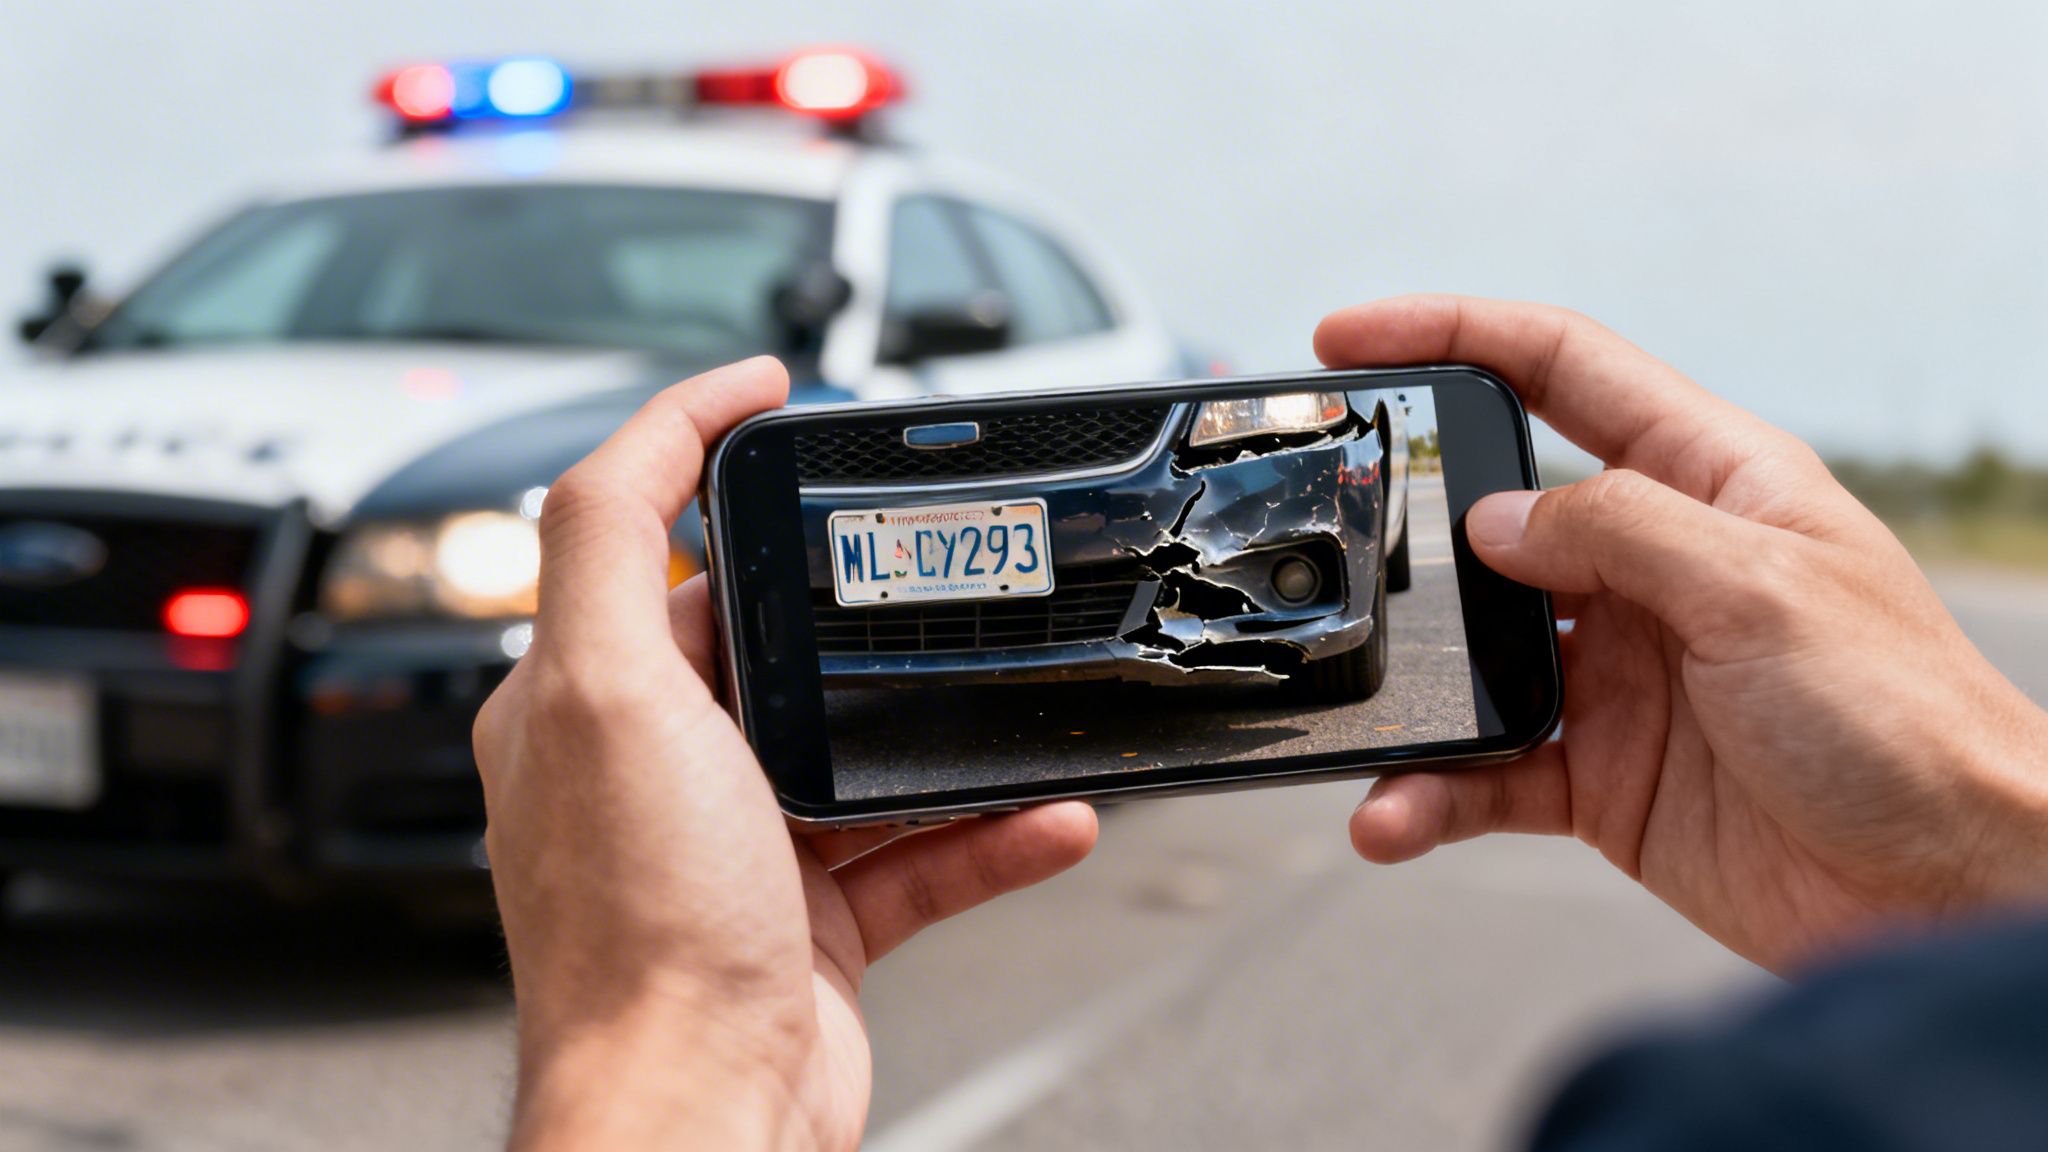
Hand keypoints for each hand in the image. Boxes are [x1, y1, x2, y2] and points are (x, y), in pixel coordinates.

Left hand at [471, 357, 1097, 1149]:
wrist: (703, 1118)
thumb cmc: (643, 932)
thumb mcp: (606, 695)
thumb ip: (607, 546)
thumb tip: (662, 430)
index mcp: (587, 701)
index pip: (636, 534)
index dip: (703, 445)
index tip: (780, 390)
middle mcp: (658, 768)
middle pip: (771, 638)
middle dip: (858, 597)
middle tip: (936, 551)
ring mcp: (741, 848)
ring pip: (864, 752)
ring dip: (951, 730)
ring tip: (1021, 694)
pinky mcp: (817, 923)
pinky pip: (922, 852)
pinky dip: (991, 831)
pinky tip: (1052, 814)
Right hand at [1318, 296, 2047, 972]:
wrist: (1949, 894)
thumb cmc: (1905, 722)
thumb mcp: (1762, 590)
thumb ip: (1618, 531)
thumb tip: (1491, 517)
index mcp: (1708, 482)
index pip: (1560, 369)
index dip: (1451, 334)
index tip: (1347, 339)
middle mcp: (1653, 566)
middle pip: (1495, 510)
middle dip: (1401, 521)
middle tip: (1322, 526)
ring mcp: (1620, 670)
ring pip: (1474, 654)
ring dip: (1411, 687)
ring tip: (1365, 719)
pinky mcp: (1601, 771)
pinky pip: (1487, 768)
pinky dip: (1433, 788)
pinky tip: (1396, 813)